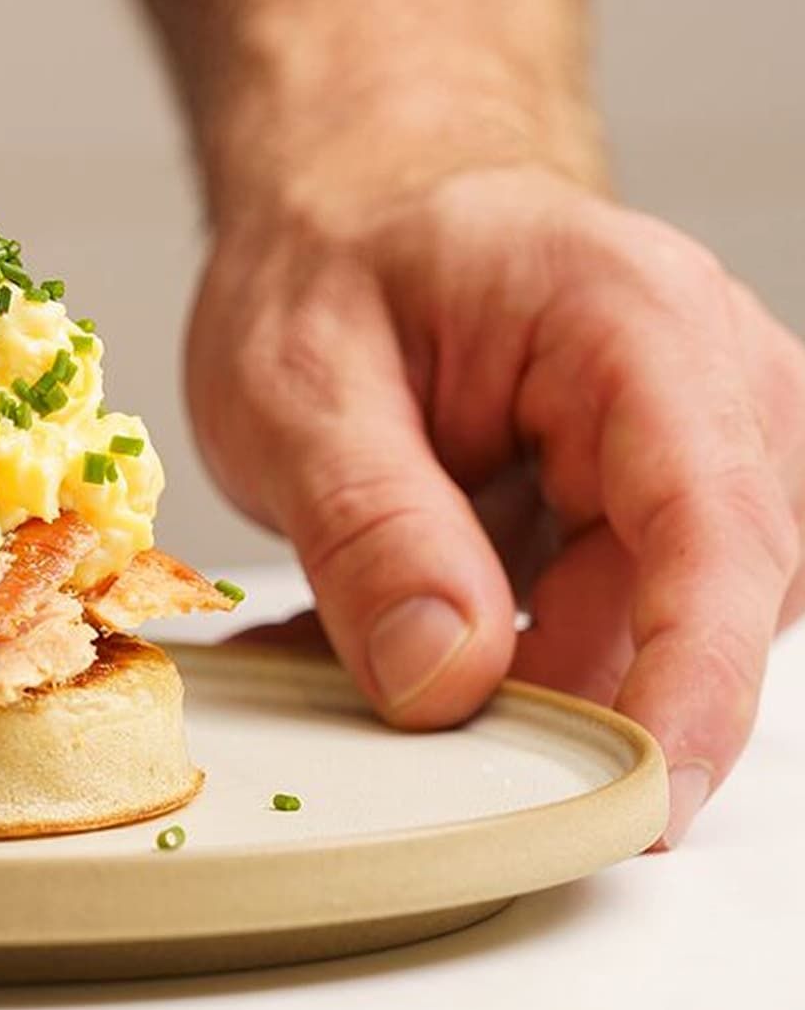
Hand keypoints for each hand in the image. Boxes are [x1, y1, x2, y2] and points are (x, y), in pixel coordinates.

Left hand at [188, 165, 803, 844]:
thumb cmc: (334, 256)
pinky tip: (392, 639)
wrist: (356, 206)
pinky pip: (598, 627)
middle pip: (694, 606)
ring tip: (364, 648)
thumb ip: (371, 528)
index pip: (715, 532)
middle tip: (412, 739)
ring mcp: (690, 456)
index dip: (693, 686)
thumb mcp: (296, 383)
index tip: (643, 803)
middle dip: (565, 704)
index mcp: (636, 326)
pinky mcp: (645, 514)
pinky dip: (497, 659)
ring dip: (513, 682)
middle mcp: (705, 390)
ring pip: (645, 634)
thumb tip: (447, 684)